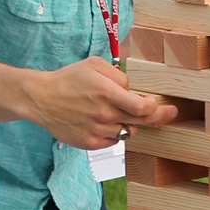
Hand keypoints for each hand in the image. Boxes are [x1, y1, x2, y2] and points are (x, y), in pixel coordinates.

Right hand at [27, 56, 177, 149]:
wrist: (41, 98)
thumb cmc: (69, 79)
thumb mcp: (94, 65)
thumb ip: (118, 75)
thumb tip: (134, 89)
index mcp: (106, 93)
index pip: (142, 108)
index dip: (157, 107)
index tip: (163, 105)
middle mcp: (103, 115)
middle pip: (140, 122)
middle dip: (158, 117)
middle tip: (168, 112)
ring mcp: (96, 131)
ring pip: (127, 133)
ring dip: (130, 124)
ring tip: (119, 113)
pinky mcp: (89, 144)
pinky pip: (112, 142)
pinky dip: (114, 133)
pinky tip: (105, 122)